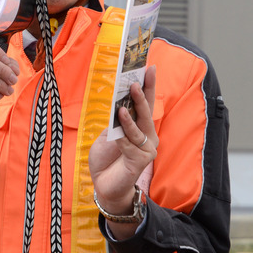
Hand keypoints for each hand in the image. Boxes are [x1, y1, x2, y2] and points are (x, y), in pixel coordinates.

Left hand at [88, 66, 157, 234]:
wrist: (104, 185)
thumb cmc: (107, 159)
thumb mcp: (108, 135)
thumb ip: (115, 122)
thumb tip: (118, 104)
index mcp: (141, 126)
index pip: (146, 102)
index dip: (148, 85)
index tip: (148, 67)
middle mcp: (148, 136)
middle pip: (146, 111)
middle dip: (142, 94)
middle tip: (136, 79)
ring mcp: (147, 148)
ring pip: (139, 126)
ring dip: (131, 113)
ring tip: (124, 100)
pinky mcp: (141, 160)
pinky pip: (129, 143)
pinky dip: (121, 135)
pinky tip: (115, 128)